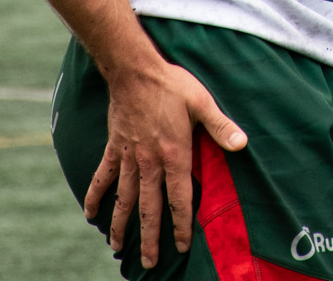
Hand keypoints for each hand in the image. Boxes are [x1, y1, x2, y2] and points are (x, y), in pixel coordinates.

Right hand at [85, 61, 246, 266]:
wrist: (135, 70)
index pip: (179, 199)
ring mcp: (129, 156)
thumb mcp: (202, 103)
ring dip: (121, 224)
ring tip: (117, 248)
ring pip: (124, 198)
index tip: (181, 245)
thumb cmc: (172, 84)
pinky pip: (102, 176)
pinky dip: (94, 195)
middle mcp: (149, 162)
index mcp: (173, 155)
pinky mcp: (114, 147)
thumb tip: (242, 143)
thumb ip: (221, 126)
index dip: (180, 225)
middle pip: (149, 208)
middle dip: (150, 237)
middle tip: (149, 263)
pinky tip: (90, 214)